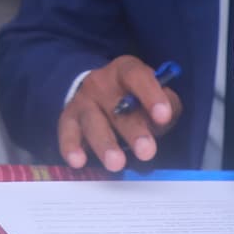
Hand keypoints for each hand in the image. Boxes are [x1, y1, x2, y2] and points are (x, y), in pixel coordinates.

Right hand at [56, 56, 180, 172]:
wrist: (97, 93)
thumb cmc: (133, 98)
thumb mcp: (154, 96)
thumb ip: (166, 105)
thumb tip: (164, 119)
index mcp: (125, 70)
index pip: (137, 77)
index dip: (150, 95)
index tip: (163, 116)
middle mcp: (101, 82)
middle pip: (117, 106)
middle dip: (133, 130)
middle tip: (146, 150)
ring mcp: (82, 100)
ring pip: (92, 121)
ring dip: (105, 143)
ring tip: (116, 163)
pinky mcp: (68, 118)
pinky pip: (67, 132)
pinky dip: (71, 147)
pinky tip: (78, 161)